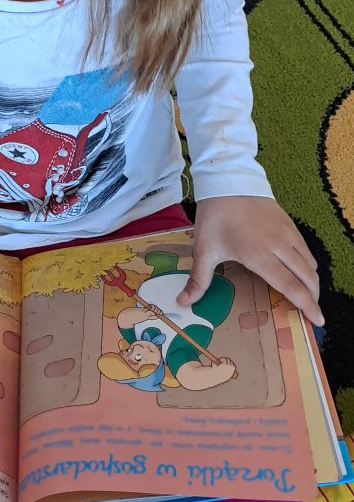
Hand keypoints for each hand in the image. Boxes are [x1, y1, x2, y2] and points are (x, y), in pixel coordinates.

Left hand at [177, 196, 322, 325]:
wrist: (227, 180)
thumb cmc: (215, 217)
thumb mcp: (203, 249)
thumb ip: (198, 279)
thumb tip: (183, 302)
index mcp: (259, 256)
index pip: (290, 286)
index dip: (306, 305)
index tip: (318, 320)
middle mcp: (279, 246)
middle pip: (307, 277)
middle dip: (314, 297)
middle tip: (313, 313)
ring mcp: (286, 233)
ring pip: (309, 262)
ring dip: (312, 280)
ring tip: (309, 294)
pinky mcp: (289, 222)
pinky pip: (305, 248)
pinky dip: (309, 263)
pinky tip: (302, 269)